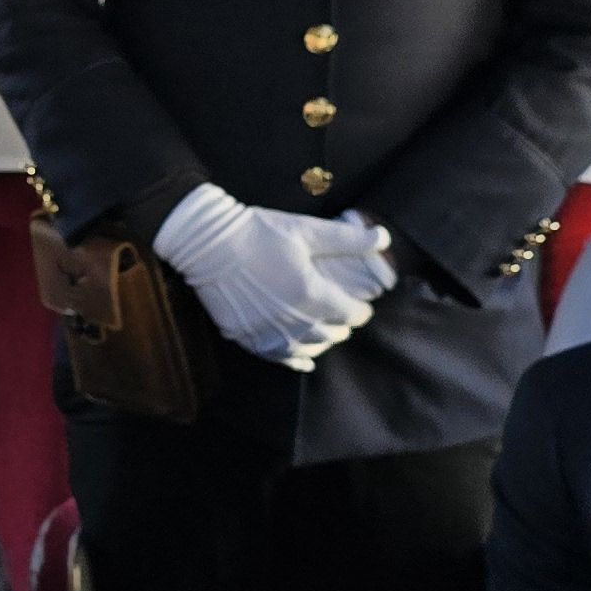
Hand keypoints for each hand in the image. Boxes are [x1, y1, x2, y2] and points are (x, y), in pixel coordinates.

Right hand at [156, 190, 393, 369]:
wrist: (207, 243)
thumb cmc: (258, 232)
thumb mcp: (305, 230)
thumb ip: (346, 239)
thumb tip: (383, 239)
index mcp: (311, 293)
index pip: (349, 314)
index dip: (361, 311)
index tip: (363, 306)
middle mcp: (292, 320)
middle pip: (331, 334)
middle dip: (342, 326)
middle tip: (343, 316)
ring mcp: (268, 332)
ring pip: (308, 349)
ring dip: (321, 342)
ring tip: (325, 333)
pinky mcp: (247, 337)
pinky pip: (279, 358)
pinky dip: (295, 359)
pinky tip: (304, 360)